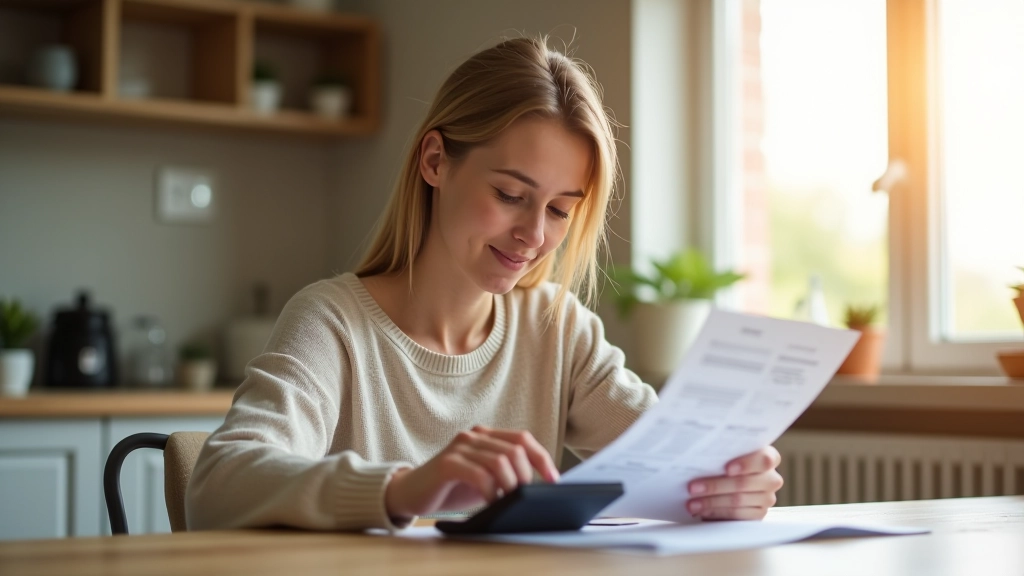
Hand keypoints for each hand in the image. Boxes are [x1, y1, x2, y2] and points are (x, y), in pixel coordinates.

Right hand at [384, 425, 559, 519]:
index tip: (554, 479)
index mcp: (485, 434)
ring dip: (510, 485)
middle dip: (525, 476)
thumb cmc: (452, 487)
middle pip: (515, 449)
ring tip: (507, 500)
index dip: (542, 458)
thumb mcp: (485, 478)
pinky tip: (491, 501)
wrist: (411, 492)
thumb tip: (537, 486)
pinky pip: (480, 474)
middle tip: (522, 497)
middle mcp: (474, 435)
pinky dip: (491, 491)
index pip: (522, 438)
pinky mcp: (447, 462)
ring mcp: (460, 446)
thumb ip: (505, 475)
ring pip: (501, 461)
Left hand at [685, 446, 782, 520]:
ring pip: (738, 500)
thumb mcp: (726, 453)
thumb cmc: (725, 462)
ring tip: (692, 503)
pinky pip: (737, 516)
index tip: (727, 469)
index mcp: (768, 457)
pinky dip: (717, 513)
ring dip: (711, 502)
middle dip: (715, 485)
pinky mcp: (758, 515)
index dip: (746, 464)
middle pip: (744, 483)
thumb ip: (723, 452)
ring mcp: (767, 498)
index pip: (764, 460)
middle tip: (693, 487)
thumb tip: (700, 453)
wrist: (727, 482)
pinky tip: (703, 511)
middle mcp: (771, 479)